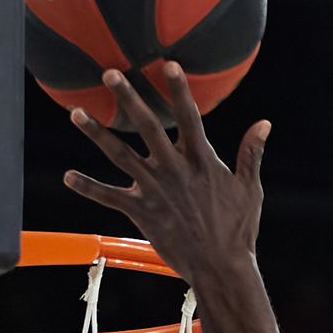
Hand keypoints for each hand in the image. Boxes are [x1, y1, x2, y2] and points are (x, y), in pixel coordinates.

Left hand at [63, 62, 269, 285]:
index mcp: (202, 161)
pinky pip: (109, 197)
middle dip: (128, 99)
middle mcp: (174, 170)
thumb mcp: (250, 190)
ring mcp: (155, 190)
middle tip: (110, 74)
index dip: (179, 89)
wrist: (220, 268)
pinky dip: (88, 187)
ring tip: (76, 112)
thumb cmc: (238, 231)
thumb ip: (252, 154)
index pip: (189, 117)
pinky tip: (68, 176)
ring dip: (97, 133)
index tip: (168, 64)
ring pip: (120, 155)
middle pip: (147, 127)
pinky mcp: (142, 212)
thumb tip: (264, 124)